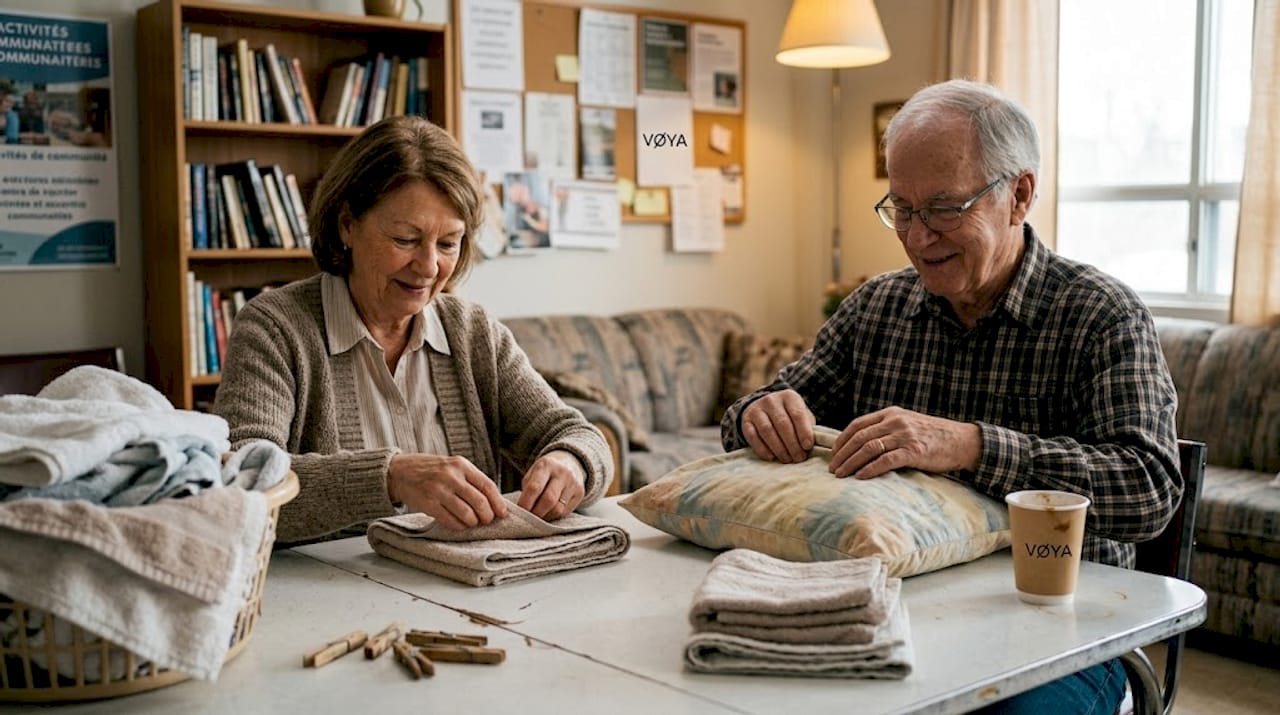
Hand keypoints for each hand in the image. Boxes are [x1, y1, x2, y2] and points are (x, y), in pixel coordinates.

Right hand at [388, 453, 507, 529]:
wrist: (400, 471)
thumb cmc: (431, 470)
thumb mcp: (453, 466)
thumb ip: (471, 479)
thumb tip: (492, 501)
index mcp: (461, 465)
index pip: (487, 485)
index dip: (498, 502)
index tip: (502, 513)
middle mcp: (451, 476)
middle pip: (479, 501)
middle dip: (487, 515)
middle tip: (487, 521)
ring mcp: (439, 490)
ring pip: (466, 513)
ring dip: (473, 522)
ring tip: (472, 523)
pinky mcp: (428, 503)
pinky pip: (450, 520)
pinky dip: (458, 526)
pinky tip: (459, 525)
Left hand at [518, 450, 585, 519]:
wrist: (569, 464)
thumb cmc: (544, 473)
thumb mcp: (533, 474)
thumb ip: (527, 489)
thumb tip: (521, 511)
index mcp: (546, 465)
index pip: (535, 487)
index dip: (526, 502)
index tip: (520, 511)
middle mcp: (562, 472)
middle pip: (549, 499)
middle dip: (536, 513)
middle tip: (528, 518)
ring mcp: (573, 483)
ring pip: (558, 509)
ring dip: (545, 517)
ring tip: (538, 516)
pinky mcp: (580, 493)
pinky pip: (565, 512)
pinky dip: (554, 516)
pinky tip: (548, 513)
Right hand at [740, 389, 815, 462]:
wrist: (765, 409)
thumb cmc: (790, 416)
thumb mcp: (801, 416)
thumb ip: (807, 427)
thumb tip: (809, 446)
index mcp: (789, 397)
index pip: (797, 414)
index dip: (804, 432)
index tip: (807, 447)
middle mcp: (771, 400)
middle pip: (782, 424)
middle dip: (792, 444)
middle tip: (798, 458)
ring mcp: (757, 409)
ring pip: (767, 431)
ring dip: (779, 448)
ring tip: (787, 459)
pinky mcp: (746, 420)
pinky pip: (753, 436)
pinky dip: (762, 449)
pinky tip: (771, 457)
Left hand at [828, 406, 981, 478]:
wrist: (962, 441)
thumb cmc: (932, 436)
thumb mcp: (907, 424)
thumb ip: (886, 429)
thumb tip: (861, 444)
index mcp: (890, 414)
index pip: (857, 424)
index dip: (842, 440)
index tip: (833, 454)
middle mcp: (895, 422)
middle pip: (859, 437)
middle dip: (842, 454)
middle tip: (832, 469)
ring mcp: (904, 436)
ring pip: (869, 448)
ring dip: (851, 463)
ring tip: (841, 475)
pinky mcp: (914, 452)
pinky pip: (886, 460)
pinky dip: (870, 469)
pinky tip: (860, 477)